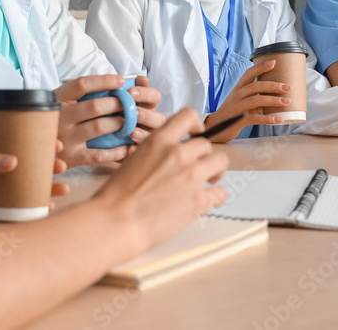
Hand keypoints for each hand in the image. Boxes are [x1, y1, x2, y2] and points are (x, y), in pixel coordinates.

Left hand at [0, 139, 67, 216]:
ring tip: (62, 190)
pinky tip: (42, 209)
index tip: (56, 144)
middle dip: (46, 166)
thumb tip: (13, 162)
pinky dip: (27, 208)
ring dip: (42, 187)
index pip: (17, 142)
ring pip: (22, 186)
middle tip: (62, 168)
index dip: (38, 142)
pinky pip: (11, 207)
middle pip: (26, 165)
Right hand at [55, 75, 164, 166]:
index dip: (104, 80)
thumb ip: (79, 94)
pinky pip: (99, 154)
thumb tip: (115, 82)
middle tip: (130, 103)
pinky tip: (126, 146)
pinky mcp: (72, 158)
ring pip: (100, 127)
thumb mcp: (58, 103)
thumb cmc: (53, 121)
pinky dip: (116, 151)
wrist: (29, 149)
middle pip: (95, 106)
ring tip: (130, 121)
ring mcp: (66, 139)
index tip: (121, 81)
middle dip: (117, 103)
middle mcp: (60, 119)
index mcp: (57, 100)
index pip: (82, 84)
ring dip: (119, 122)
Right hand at [94, 109, 228, 253]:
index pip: (188, 116)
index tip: (196, 134)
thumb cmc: (117, 196)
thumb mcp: (133, 160)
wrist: (117, 221)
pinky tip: (207, 201)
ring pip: (220, 161)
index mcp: (158, 141)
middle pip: (206, 144)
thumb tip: (167, 156)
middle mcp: (177, 154)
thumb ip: (155, 152)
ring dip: (216, 171)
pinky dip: (216, 197)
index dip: (196, 125)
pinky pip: (220, 193)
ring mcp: (190, 176)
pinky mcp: (198, 200)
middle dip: (204, 156)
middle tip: (199, 168)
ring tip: (208, 182)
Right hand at [201, 60, 289, 141]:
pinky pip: (255, 118)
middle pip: (255, 86)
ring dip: (273, 100)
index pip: (249, 74)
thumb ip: (256, 98)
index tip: (274, 62)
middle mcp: (236, 96)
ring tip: (287, 101)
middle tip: (288, 87)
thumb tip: (275, 96)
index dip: (261, 67)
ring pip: (256, 100)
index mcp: (238, 89)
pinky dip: (268, 119)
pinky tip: (279, 119)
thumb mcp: (242, 102)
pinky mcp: (238, 120)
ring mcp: (237, 108)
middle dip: (273, 85)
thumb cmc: (232, 113)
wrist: (215, 127)